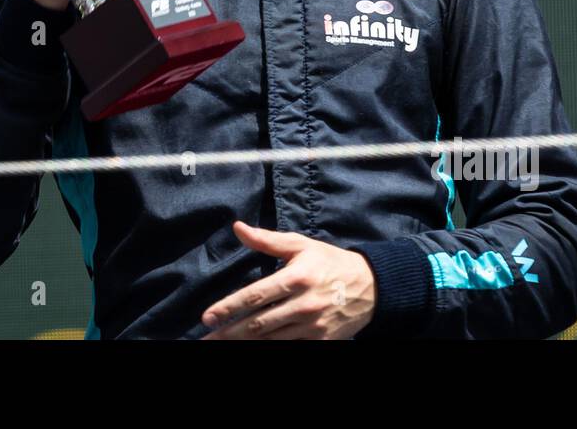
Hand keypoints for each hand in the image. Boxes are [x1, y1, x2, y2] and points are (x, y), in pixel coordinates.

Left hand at [199, 221, 377, 339]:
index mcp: (297, 278)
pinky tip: (253, 349)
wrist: (371, 287)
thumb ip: (267, 240)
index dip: (229, 307)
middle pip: (258, 324)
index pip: (256, 296)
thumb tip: (237, 228)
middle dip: (228, 334)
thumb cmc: (329, 262)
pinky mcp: (320, 342)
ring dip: (244, 344)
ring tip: (220, 345)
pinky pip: (289, 348)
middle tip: (205, 339)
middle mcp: (303, 305)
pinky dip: (269, 350)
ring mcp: (312, 327)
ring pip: (270, 340)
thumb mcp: (301, 245)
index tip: (207, 317)